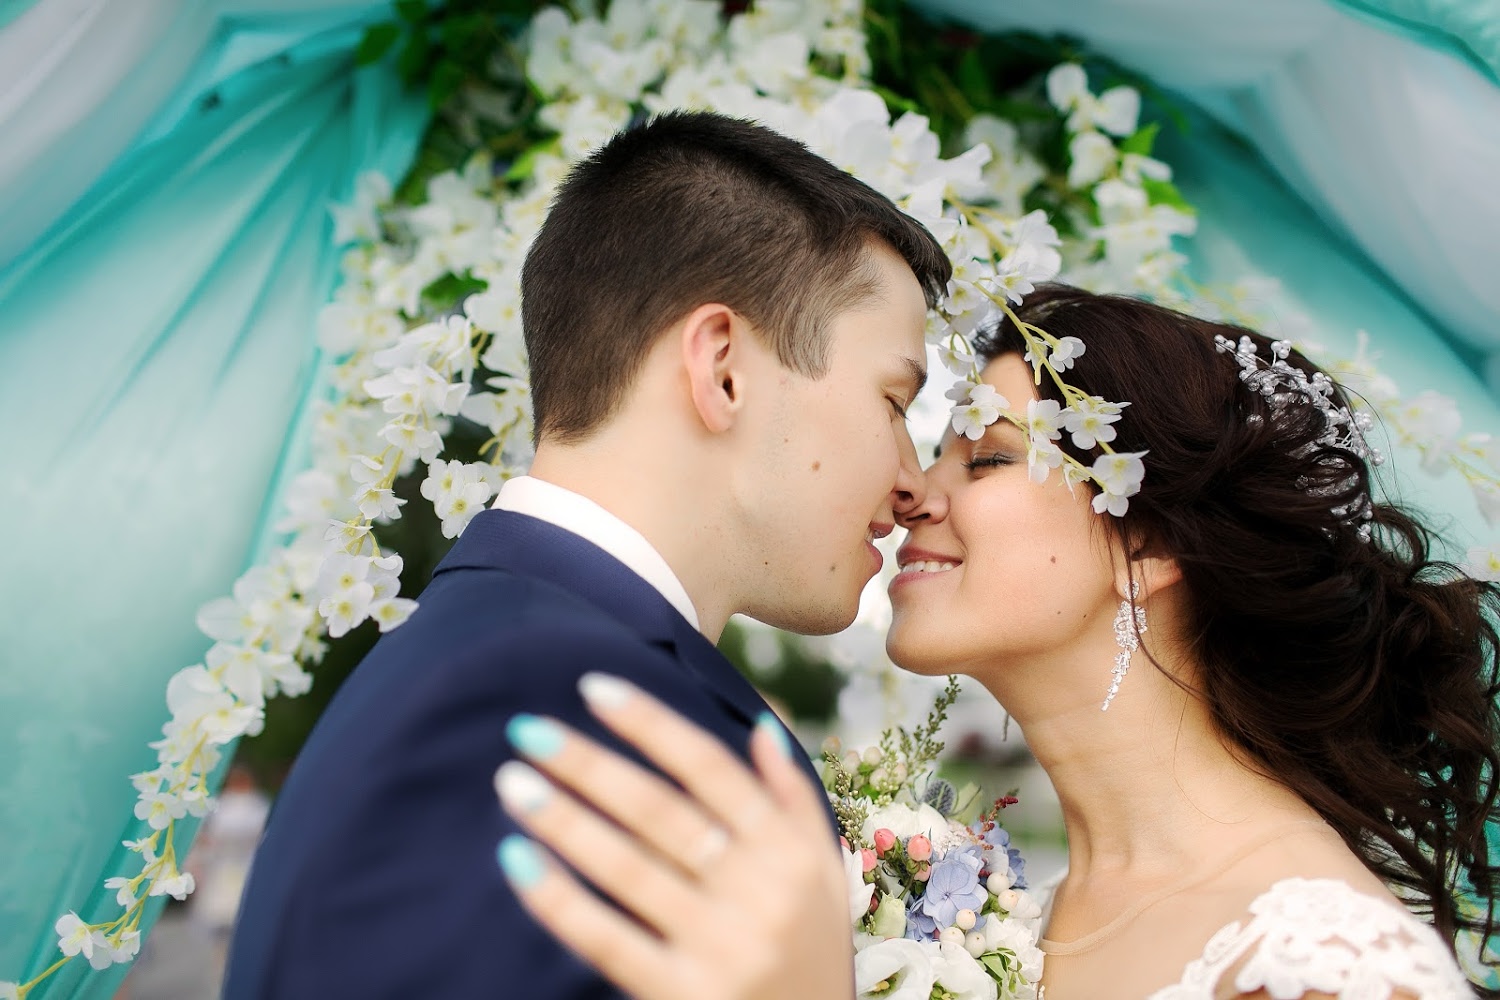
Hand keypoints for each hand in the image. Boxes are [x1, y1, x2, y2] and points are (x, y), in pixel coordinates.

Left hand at [492, 673, 853, 999]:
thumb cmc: (809, 950)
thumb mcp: (820, 871)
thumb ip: (791, 798)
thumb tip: (760, 726)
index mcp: (788, 849)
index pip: (708, 767)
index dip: (649, 723)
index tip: (591, 687)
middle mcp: (758, 891)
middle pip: (658, 811)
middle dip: (589, 764)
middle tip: (526, 728)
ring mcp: (720, 946)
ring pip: (626, 868)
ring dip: (563, 820)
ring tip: (512, 783)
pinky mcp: (682, 994)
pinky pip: (606, 938)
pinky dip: (558, 899)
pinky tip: (517, 860)